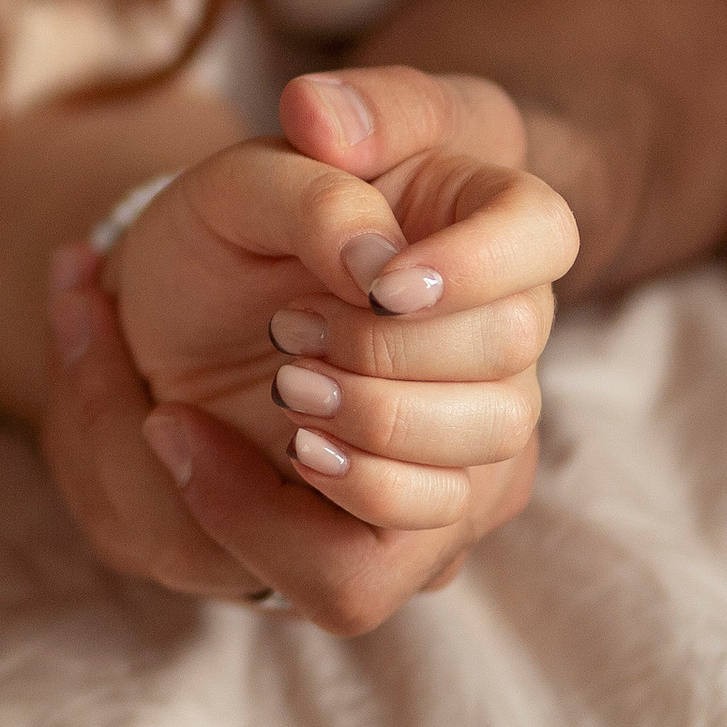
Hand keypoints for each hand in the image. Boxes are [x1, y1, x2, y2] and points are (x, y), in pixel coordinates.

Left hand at [41, 66, 576, 632]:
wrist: (180, 313)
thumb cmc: (240, 226)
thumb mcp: (258, 162)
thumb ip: (320, 152)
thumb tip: (357, 205)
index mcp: (489, 225)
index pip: (546, 235)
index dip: (474, 268)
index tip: (382, 281)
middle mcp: (503, 347)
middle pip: (502, 389)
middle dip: (376, 367)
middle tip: (284, 329)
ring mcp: (467, 455)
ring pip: (446, 492)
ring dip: (340, 443)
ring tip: (261, 388)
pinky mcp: (402, 539)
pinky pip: (362, 574)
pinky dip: (265, 519)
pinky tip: (210, 444)